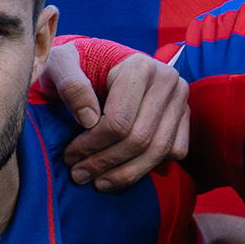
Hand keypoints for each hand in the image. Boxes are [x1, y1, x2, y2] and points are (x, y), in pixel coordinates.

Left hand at [41, 43, 189, 188]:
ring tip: (97, 182)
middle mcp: (167, 80)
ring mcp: (180, 99)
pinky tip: (122, 168)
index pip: (119, 121)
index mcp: (139, 66)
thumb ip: (70, 84)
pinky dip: (148, 166)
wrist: (100, 61)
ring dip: (126, 173)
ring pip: (158, 150)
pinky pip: (174, 152)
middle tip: (78, 175)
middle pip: (140, 139)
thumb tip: (89, 119)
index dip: (91, 145)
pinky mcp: (184, 116)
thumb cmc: (77, 64)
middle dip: (105, 163)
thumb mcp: (60, 64)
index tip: (69, 156)